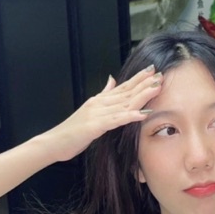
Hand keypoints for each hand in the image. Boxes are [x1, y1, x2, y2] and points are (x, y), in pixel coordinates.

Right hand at [39, 66, 163, 162]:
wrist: (53, 143)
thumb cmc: (72, 131)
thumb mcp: (90, 110)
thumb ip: (102, 95)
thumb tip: (112, 80)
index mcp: (99, 101)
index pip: (122, 87)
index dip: (138, 78)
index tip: (152, 71)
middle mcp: (99, 103)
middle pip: (126, 92)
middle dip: (144, 83)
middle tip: (161, 75)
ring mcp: (97, 114)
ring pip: (123, 103)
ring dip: (141, 95)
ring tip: (156, 88)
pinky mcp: (94, 126)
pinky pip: (115, 120)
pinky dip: (128, 116)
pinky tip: (141, 114)